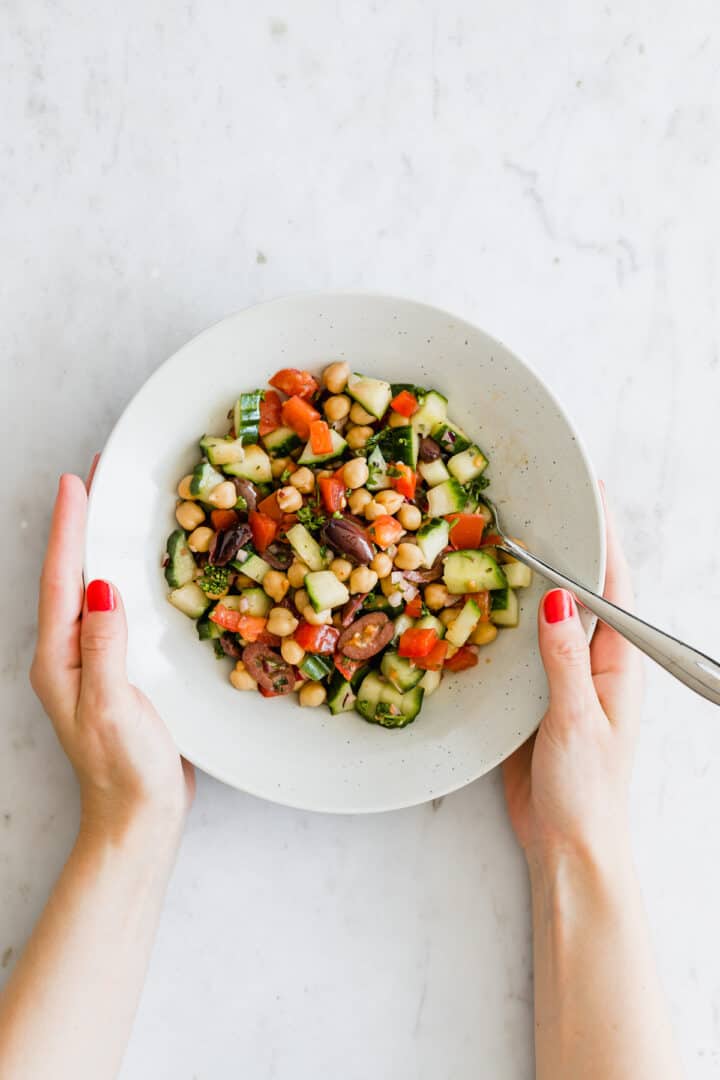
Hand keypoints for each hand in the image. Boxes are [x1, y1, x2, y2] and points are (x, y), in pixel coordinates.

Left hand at [30, 470, 193, 838]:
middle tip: (97, 477)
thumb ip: (105, 648)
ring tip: (116, 507)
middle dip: (80, 524)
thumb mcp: (112, 708)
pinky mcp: (120, 669)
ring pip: (93, 589)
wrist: (139, 816)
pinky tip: (142, 567)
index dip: (68, 529)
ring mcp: (94, 661)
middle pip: (71, 575)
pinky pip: (118, 610)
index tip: (76, 483)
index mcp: (60, 659)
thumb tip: (102, 587)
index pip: (61, 581)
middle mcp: (71, 653)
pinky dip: (126, 577)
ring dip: (102, 545)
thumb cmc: (125, 771)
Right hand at [503, 495, 642, 863]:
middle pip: (583, 589)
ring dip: (532, 577)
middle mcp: (595, 661)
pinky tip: (482, 600)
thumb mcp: (577, 721)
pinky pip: (522, 645)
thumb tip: (558, 598)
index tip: (592, 492)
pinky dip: (505, 617)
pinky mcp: (535, 695)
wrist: (568, 845)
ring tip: (504, 536)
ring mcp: (564, 676)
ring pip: (549, 613)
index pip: (615, 585)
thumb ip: (565, 660)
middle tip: (538, 502)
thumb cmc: (587, 790)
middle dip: (568, 544)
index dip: (605, 536)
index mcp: (618, 663)